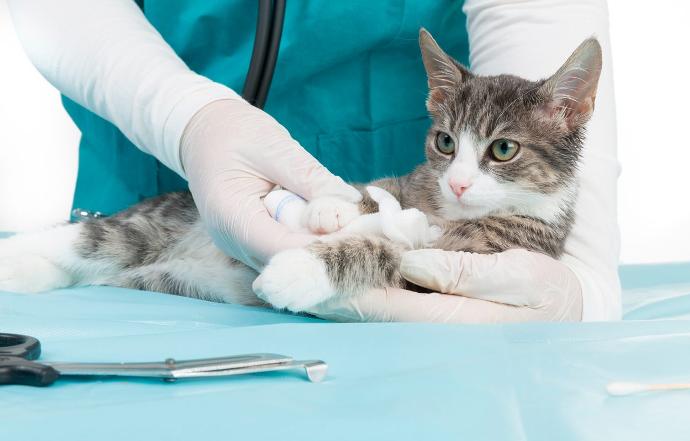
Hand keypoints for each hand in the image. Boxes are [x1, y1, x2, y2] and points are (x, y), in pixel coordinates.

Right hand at [180, 99, 361, 269]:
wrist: (203, 132)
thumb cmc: (234, 133)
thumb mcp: (275, 148)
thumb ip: (311, 179)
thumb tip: (350, 204)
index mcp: (231, 218)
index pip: (282, 249)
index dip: (322, 246)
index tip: (359, 234)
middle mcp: (234, 242)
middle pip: (288, 260)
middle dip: (327, 247)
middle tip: (366, 229)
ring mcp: (243, 246)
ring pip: (291, 258)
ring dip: (321, 243)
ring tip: (353, 223)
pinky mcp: (255, 242)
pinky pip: (287, 248)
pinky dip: (310, 237)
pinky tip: (331, 222)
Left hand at [307, 249, 581, 322]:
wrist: (561, 309)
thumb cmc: (550, 295)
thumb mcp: (523, 277)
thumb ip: (465, 273)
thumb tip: (411, 263)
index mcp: (447, 318)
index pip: (378, 301)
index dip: (336, 282)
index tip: (298, 269)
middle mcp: (424, 321)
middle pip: (361, 302)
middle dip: (319, 286)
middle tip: (275, 276)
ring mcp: (421, 313)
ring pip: (365, 297)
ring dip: (329, 281)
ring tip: (288, 270)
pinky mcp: (423, 303)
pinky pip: (382, 290)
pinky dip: (354, 274)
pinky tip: (332, 260)